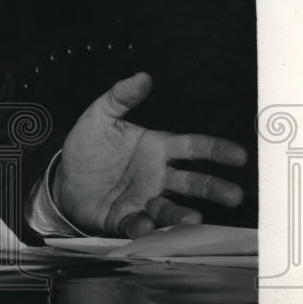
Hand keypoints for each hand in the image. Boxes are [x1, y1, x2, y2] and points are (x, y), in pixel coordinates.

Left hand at [55, 72, 246, 237]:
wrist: (63, 175)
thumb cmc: (89, 145)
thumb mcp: (100, 115)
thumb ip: (121, 96)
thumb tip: (143, 77)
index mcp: (158, 148)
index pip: (193, 147)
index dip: (216, 150)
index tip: (239, 155)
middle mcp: (158, 176)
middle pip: (192, 182)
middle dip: (214, 188)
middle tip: (235, 195)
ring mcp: (144, 199)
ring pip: (170, 208)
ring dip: (183, 214)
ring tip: (195, 218)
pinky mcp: (125, 219)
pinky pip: (138, 224)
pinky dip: (143, 226)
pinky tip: (145, 225)